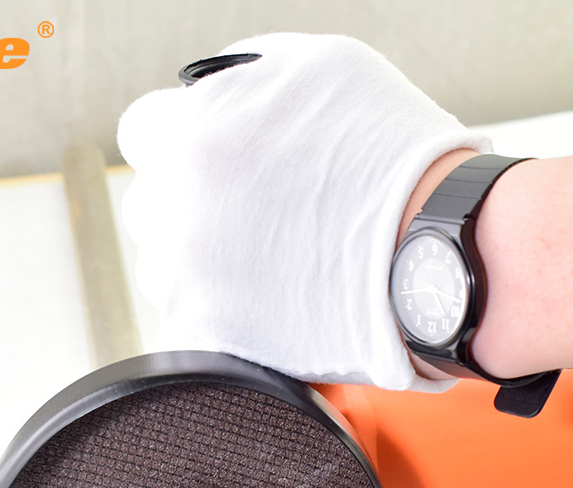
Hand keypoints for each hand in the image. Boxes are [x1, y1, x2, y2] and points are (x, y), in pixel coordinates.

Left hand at [117, 33, 488, 389]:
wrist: (430, 254)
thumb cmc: (391, 157)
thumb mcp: (318, 68)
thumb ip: (242, 76)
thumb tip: (207, 95)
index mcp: (192, 135)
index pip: (142, 132)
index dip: (180, 139)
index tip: (209, 155)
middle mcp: (176, 209)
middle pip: (150, 203)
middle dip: (189, 201)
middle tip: (249, 209)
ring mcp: (191, 279)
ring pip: (164, 265)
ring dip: (200, 258)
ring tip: (265, 255)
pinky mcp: (214, 335)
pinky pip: (192, 316)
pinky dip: (222, 307)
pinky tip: (268, 293)